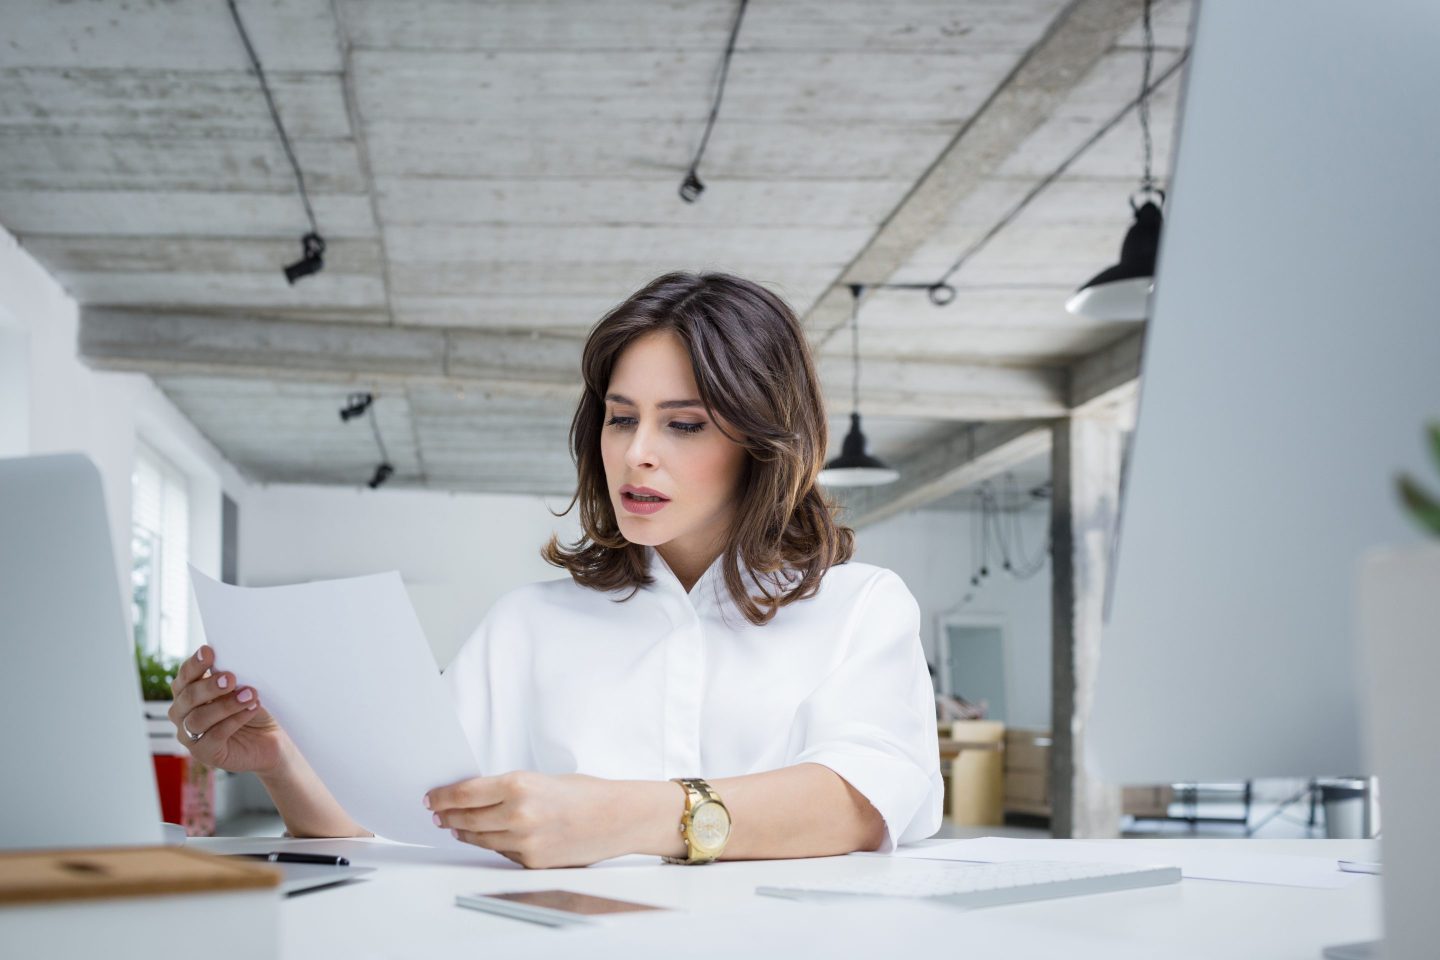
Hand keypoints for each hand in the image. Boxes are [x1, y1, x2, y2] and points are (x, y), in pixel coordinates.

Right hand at [168, 645, 285, 774]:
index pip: (185, 676)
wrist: (271, 738)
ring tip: (250, 694)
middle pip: (187, 697)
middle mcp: (183, 714)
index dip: (194, 664)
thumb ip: (231, 677)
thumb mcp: (243, 687)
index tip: (209, 651)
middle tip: (230, 678)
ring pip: (199, 718)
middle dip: (209, 686)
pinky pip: (214, 735)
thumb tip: (231, 661)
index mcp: (188, 692)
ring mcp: (190, 736)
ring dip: (225, 705)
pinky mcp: (205, 753)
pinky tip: (252, 709)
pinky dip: (235, 720)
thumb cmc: (252, 707)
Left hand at [425, 772, 642, 868]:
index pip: (464, 793)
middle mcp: (518, 814)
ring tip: (455, 826)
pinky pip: (501, 852)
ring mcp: (524, 841)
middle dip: (448, 816)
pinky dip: (492, 843)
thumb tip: (474, 797)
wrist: (616, 817)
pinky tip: (485, 836)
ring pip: (479, 838)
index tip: (432, 798)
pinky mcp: (532, 861)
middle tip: (438, 813)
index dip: (442, 797)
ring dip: (464, 832)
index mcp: (519, 785)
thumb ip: (507, 789)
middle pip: (466, 818)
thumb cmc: (584, 793)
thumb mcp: (540, 779)